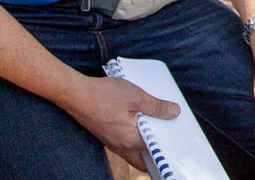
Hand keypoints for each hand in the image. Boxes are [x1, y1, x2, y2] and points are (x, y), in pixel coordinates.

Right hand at [66, 76, 180, 170]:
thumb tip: (174, 112)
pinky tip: (136, 122)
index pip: (155, 149)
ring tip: (155, 131)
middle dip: (155, 156)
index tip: (180, 144)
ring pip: (132, 152)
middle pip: (143, 159)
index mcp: (130, 140)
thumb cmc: (104, 95)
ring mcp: (111, 142)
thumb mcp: (135, 96)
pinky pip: (123, 142)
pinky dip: (133, 137)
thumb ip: (156, 106)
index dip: (168, 146)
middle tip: (168, 144)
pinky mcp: (105, 135)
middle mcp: (120, 146)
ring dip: (144, 146)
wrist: (75, 94)